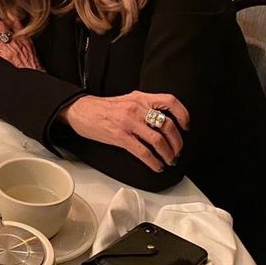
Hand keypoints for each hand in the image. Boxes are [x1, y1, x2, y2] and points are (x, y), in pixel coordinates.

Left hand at [0, 14, 43, 70]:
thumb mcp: (31, 46)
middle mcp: (15, 42)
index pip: (14, 22)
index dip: (5, 14)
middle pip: (0, 27)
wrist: (31, 77)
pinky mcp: (1, 58)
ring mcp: (7, 50)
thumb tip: (14, 25)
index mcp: (23, 38)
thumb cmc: (31, 64)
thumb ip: (23, 35)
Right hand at [60, 91, 189, 171]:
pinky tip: (156, 166)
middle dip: (177, 143)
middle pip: (168, 125)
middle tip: (177, 151)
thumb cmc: (101, 108)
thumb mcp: (126, 100)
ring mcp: (128, 123)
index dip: (183, 115)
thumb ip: (144, 107)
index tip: (186, 126)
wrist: (79, 110)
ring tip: (169, 160)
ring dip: (168, 154)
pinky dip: (153, 162)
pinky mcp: (120, 136)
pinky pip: (143, 152)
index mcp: (140, 97)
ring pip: (158, 140)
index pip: (170, 102)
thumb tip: (161, 122)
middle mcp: (137, 108)